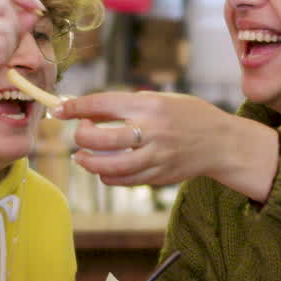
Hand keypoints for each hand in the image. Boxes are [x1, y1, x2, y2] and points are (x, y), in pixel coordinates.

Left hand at [58, 92, 278, 199]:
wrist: (221, 142)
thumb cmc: (188, 115)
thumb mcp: (161, 99)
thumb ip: (128, 105)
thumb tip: (88, 110)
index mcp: (150, 104)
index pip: (102, 104)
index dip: (76, 107)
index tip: (59, 110)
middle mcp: (152, 130)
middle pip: (100, 138)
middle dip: (81, 137)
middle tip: (80, 135)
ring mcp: (156, 156)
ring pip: (108, 166)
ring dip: (88, 163)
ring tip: (82, 158)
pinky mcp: (159, 175)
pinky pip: (124, 180)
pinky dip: (107, 176)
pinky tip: (103, 170)